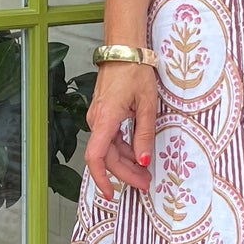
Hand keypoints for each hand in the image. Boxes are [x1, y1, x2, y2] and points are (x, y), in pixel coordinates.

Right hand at [85, 62, 156, 198]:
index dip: (101, 179)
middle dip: (125, 174)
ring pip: (109, 149)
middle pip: (107, 157)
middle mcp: (97, 121)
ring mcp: (99, 117)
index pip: (96, 157)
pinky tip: (138, 155)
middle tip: (145, 185)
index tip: (112, 194)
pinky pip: (111, 138)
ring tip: (146, 173)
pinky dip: (124, 149)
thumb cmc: (135, 72)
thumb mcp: (147, 105)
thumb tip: (144, 161)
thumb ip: (145, 135)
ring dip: (126, 163)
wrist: (125, 50)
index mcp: (106, 120)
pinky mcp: (104, 114)